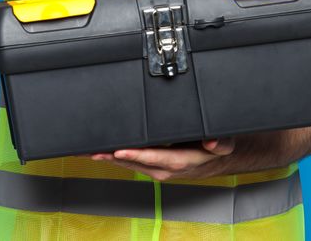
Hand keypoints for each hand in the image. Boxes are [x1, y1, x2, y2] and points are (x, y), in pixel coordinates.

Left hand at [89, 138, 235, 180]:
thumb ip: (219, 142)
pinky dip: (112, 157)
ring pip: (126, 164)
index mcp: (179, 162)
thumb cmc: (214, 150)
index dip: (136, 155)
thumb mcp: (223, 143)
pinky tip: (98, 152)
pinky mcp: (149, 165)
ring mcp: (154, 168)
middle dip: (111, 156)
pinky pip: (127, 162)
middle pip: (133, 162)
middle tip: (92, 150)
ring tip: (87, 151)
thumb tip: (212, 141)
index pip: (153, 158)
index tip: (119, 151)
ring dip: (107, 157)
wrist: (214, 159)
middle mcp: (163, 168)